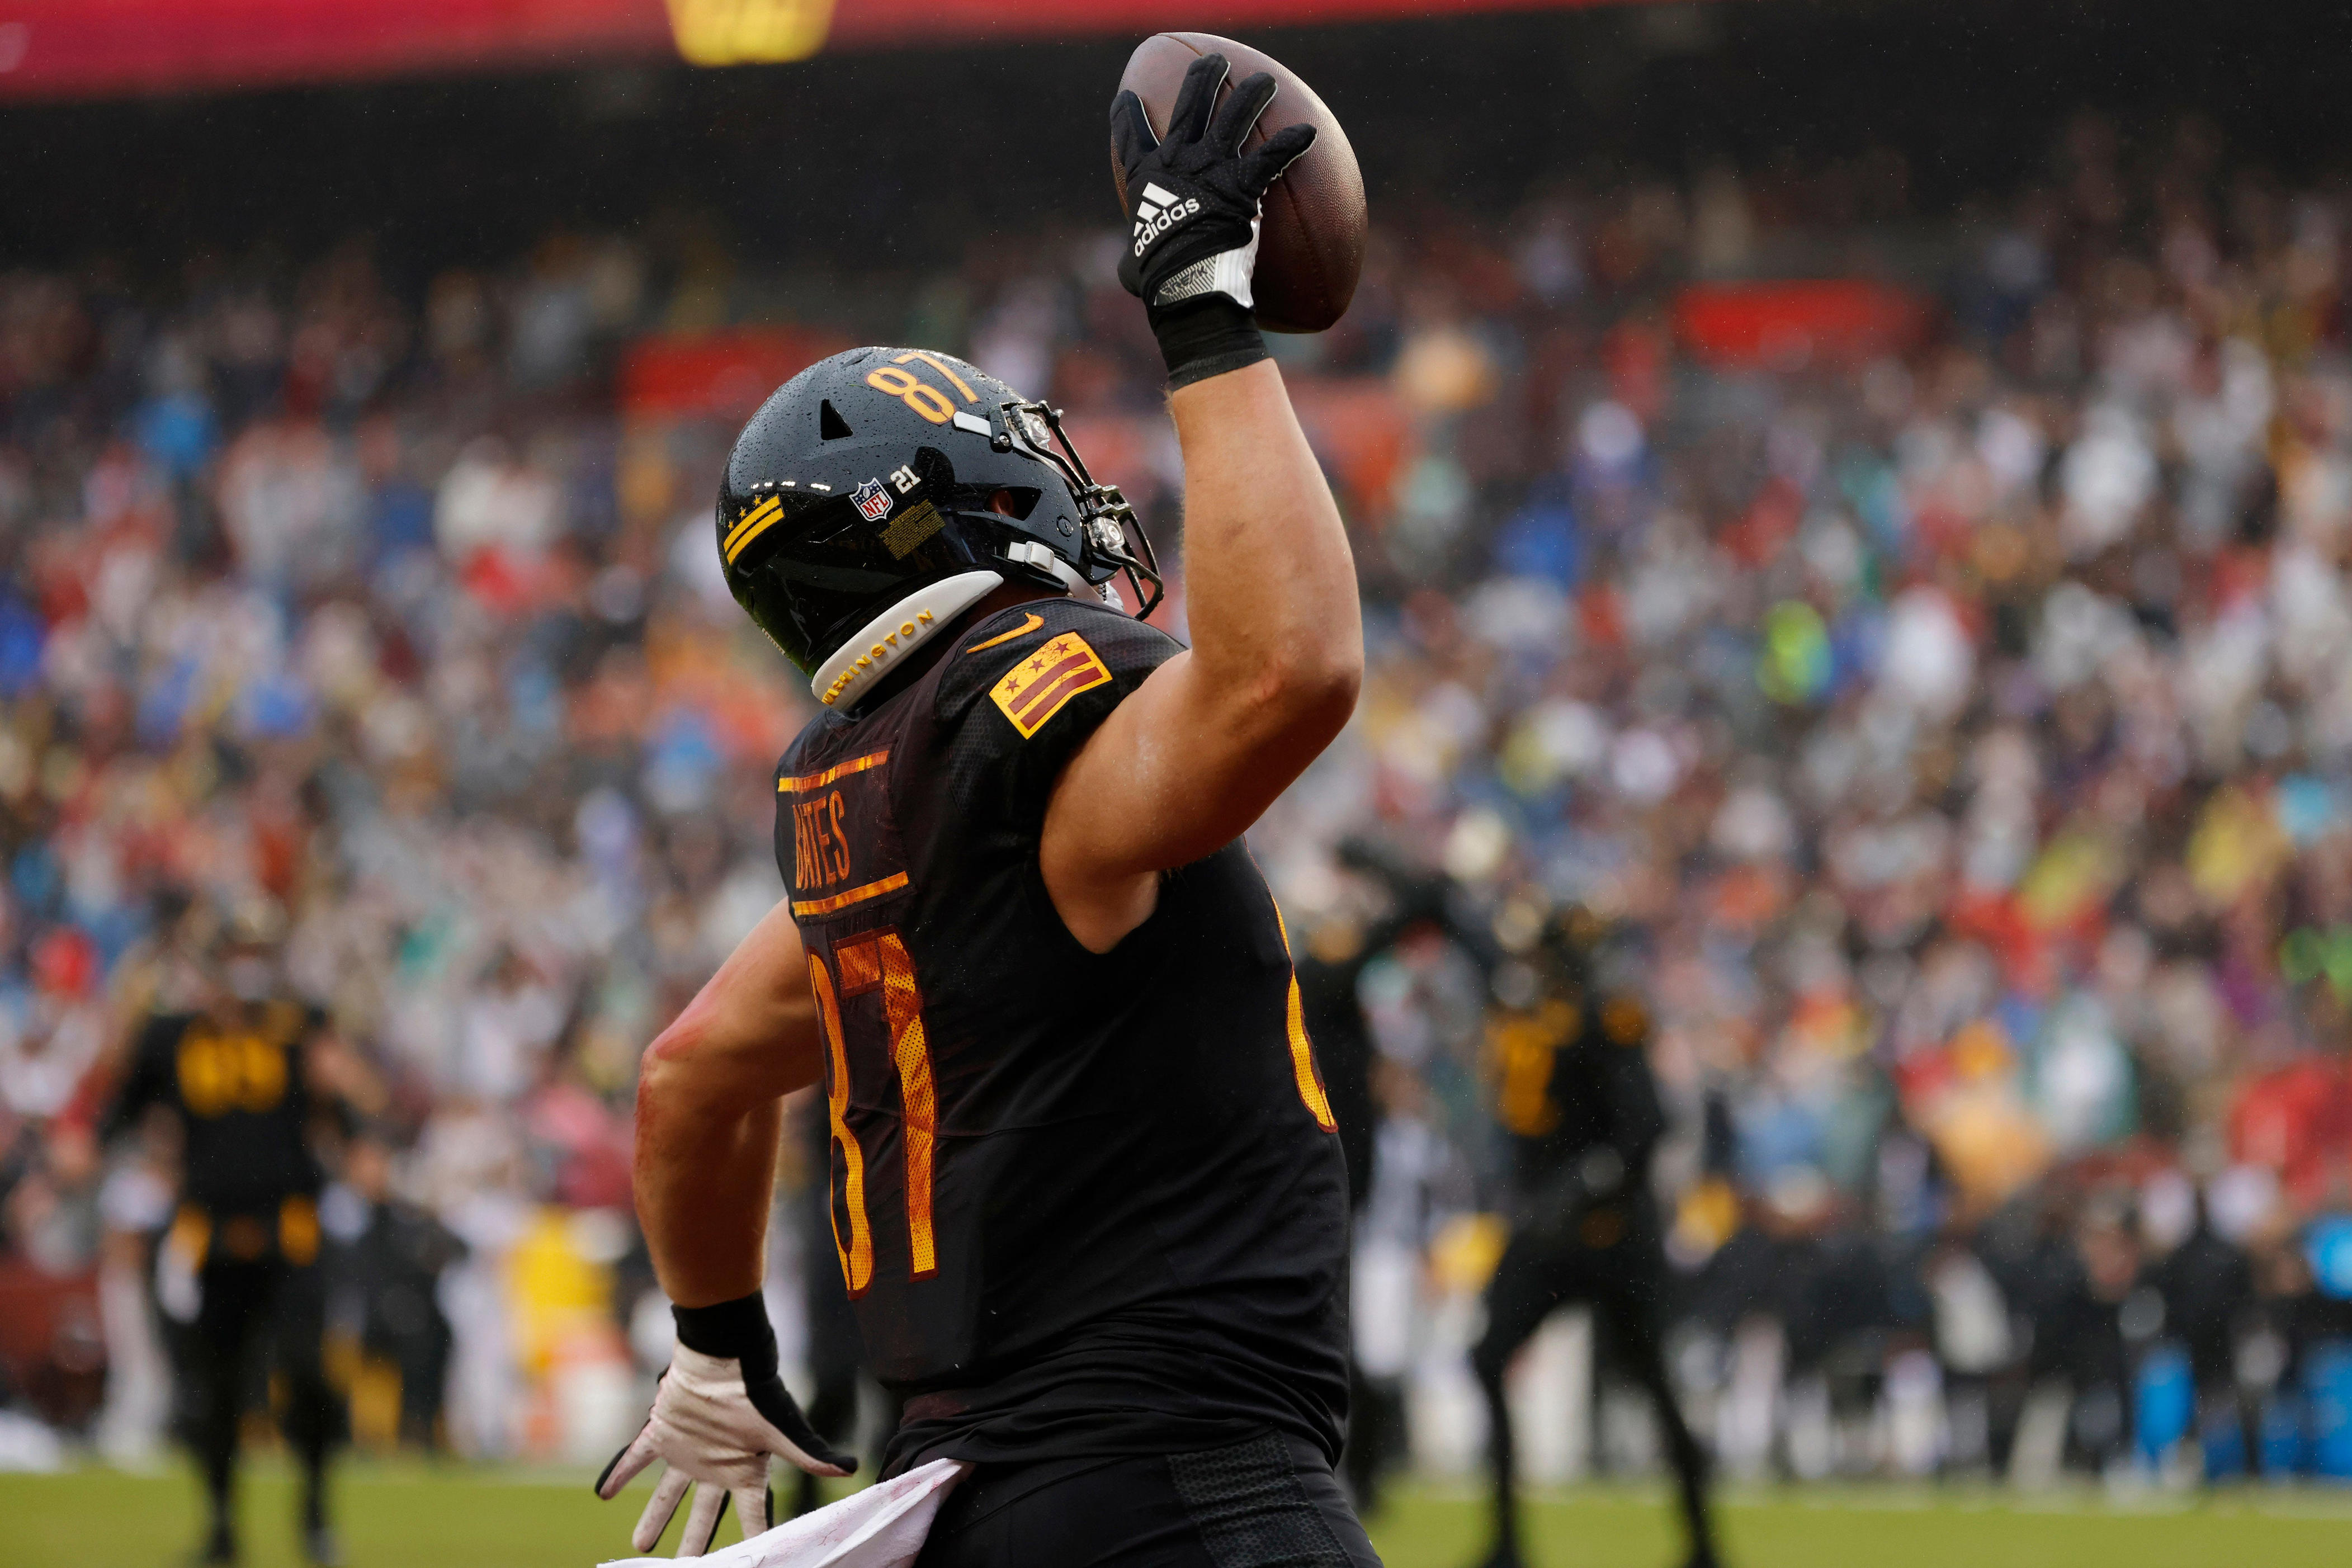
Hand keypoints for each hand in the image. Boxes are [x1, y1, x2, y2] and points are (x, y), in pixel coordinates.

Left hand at [595, 1294, 854, 1555]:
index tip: (752, 1559)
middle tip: (683, 1566)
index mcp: (745, 1469)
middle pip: (703, 1514)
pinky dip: (620, 1472)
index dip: (752, 1537)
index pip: (750, 1514)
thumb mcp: (783, 1430)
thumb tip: (850, 1469)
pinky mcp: (662, 1433)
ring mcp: (687, 1451)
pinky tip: (603, 1491)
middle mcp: (715, 1465)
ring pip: (668, 1493)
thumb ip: (811, 1455)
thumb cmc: (758, 1392)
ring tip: (640, 1546)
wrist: (724, 1355)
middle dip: (692, 1541)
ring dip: (654, 1518)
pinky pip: (637, 1457)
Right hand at [1109, 52, 1314, 385]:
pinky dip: (1292, 143)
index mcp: (1148, 177)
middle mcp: (1179, 161)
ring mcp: (1212, 167)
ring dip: (1251, 93)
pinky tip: (1309, 131)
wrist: (1186, 284)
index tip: (1129, 98)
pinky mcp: (1242, 184)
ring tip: (1265, 81)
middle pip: (1189, 106)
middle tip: (1213, 62)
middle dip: (1203, 78)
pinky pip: (1272, 155)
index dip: (1126, 115)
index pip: (1131, 136)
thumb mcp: (1133, 266)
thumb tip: (1131, 272)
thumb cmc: (1159, 281)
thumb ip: (1134, 257)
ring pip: (1234, 115)